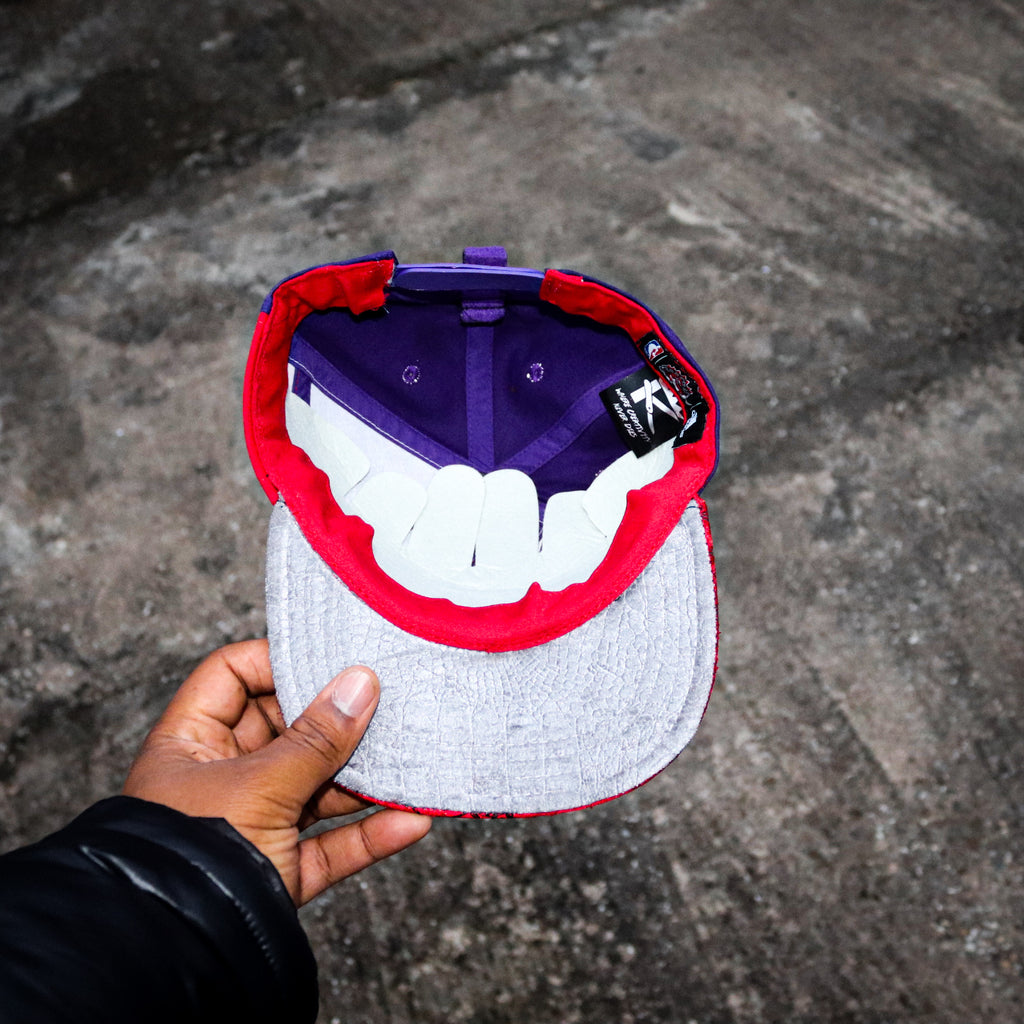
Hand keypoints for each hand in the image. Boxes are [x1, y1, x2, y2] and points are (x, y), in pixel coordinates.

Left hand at [123, 639, 430, 905]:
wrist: (181, 955)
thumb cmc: (194, 857)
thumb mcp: (260, 784)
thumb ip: (317, 737)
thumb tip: (360, 683)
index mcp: (191, 744)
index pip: (232, 677)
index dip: (276, 662)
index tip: (329, 659)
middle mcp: (219, 779)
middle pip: (284, 730)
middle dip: (336, 724)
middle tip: (383, 706)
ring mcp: (251, 826)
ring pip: (315, 789)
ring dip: (361, 781)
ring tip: (407, 761)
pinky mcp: (277, 872)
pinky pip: (330, 845)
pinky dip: (369, 835)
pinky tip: (410, 821)